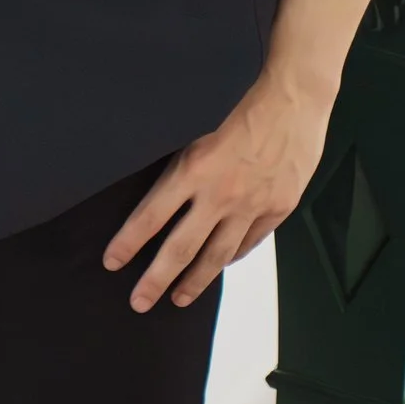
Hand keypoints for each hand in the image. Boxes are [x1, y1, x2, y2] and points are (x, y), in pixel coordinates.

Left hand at [104, 65, 335, 311]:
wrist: (293, 101)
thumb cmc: (241, 105)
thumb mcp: (198, 131)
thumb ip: (183, 168)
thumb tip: (160, 200)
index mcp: (194, 169)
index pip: (151, 216)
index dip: (128, 242)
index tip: (112, 261)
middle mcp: (220, 194)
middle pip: (180, 248)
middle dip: (156, 279)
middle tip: (138, 302)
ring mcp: (251, 205)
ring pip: (216, 256)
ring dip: (194, 281)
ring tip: (178, 299)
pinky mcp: (277, 209)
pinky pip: (248, 242)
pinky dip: (231, 257)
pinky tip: (220, 266)